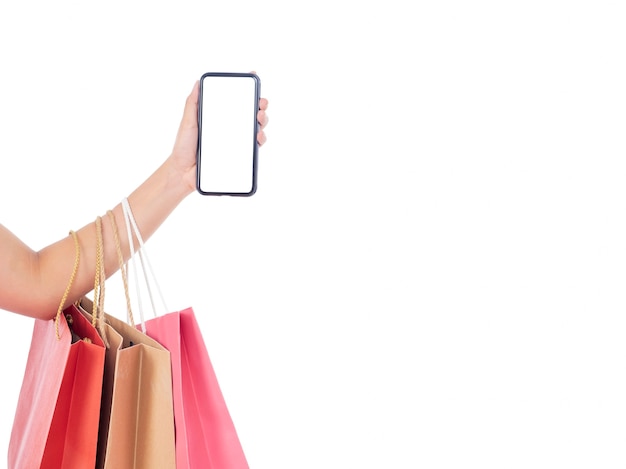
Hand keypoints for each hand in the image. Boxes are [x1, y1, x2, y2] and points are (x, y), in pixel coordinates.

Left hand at [169, 79, 269, 193]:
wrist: (184, 171)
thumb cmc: (184, 146)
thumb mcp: (188, 122)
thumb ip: (192, 103)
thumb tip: (197, 83)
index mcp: (220, 116)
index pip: (236, 100)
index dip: (247, 89)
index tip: (253, 77)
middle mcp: (230, 127)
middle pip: (251, 112)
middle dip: (260, 104)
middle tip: (261, 102)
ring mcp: (236, 141)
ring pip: (257, 127)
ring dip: (263, 120)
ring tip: (259, 117)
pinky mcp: (239, 155)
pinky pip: (255, 146)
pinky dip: (261, 139)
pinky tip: (258, 136)